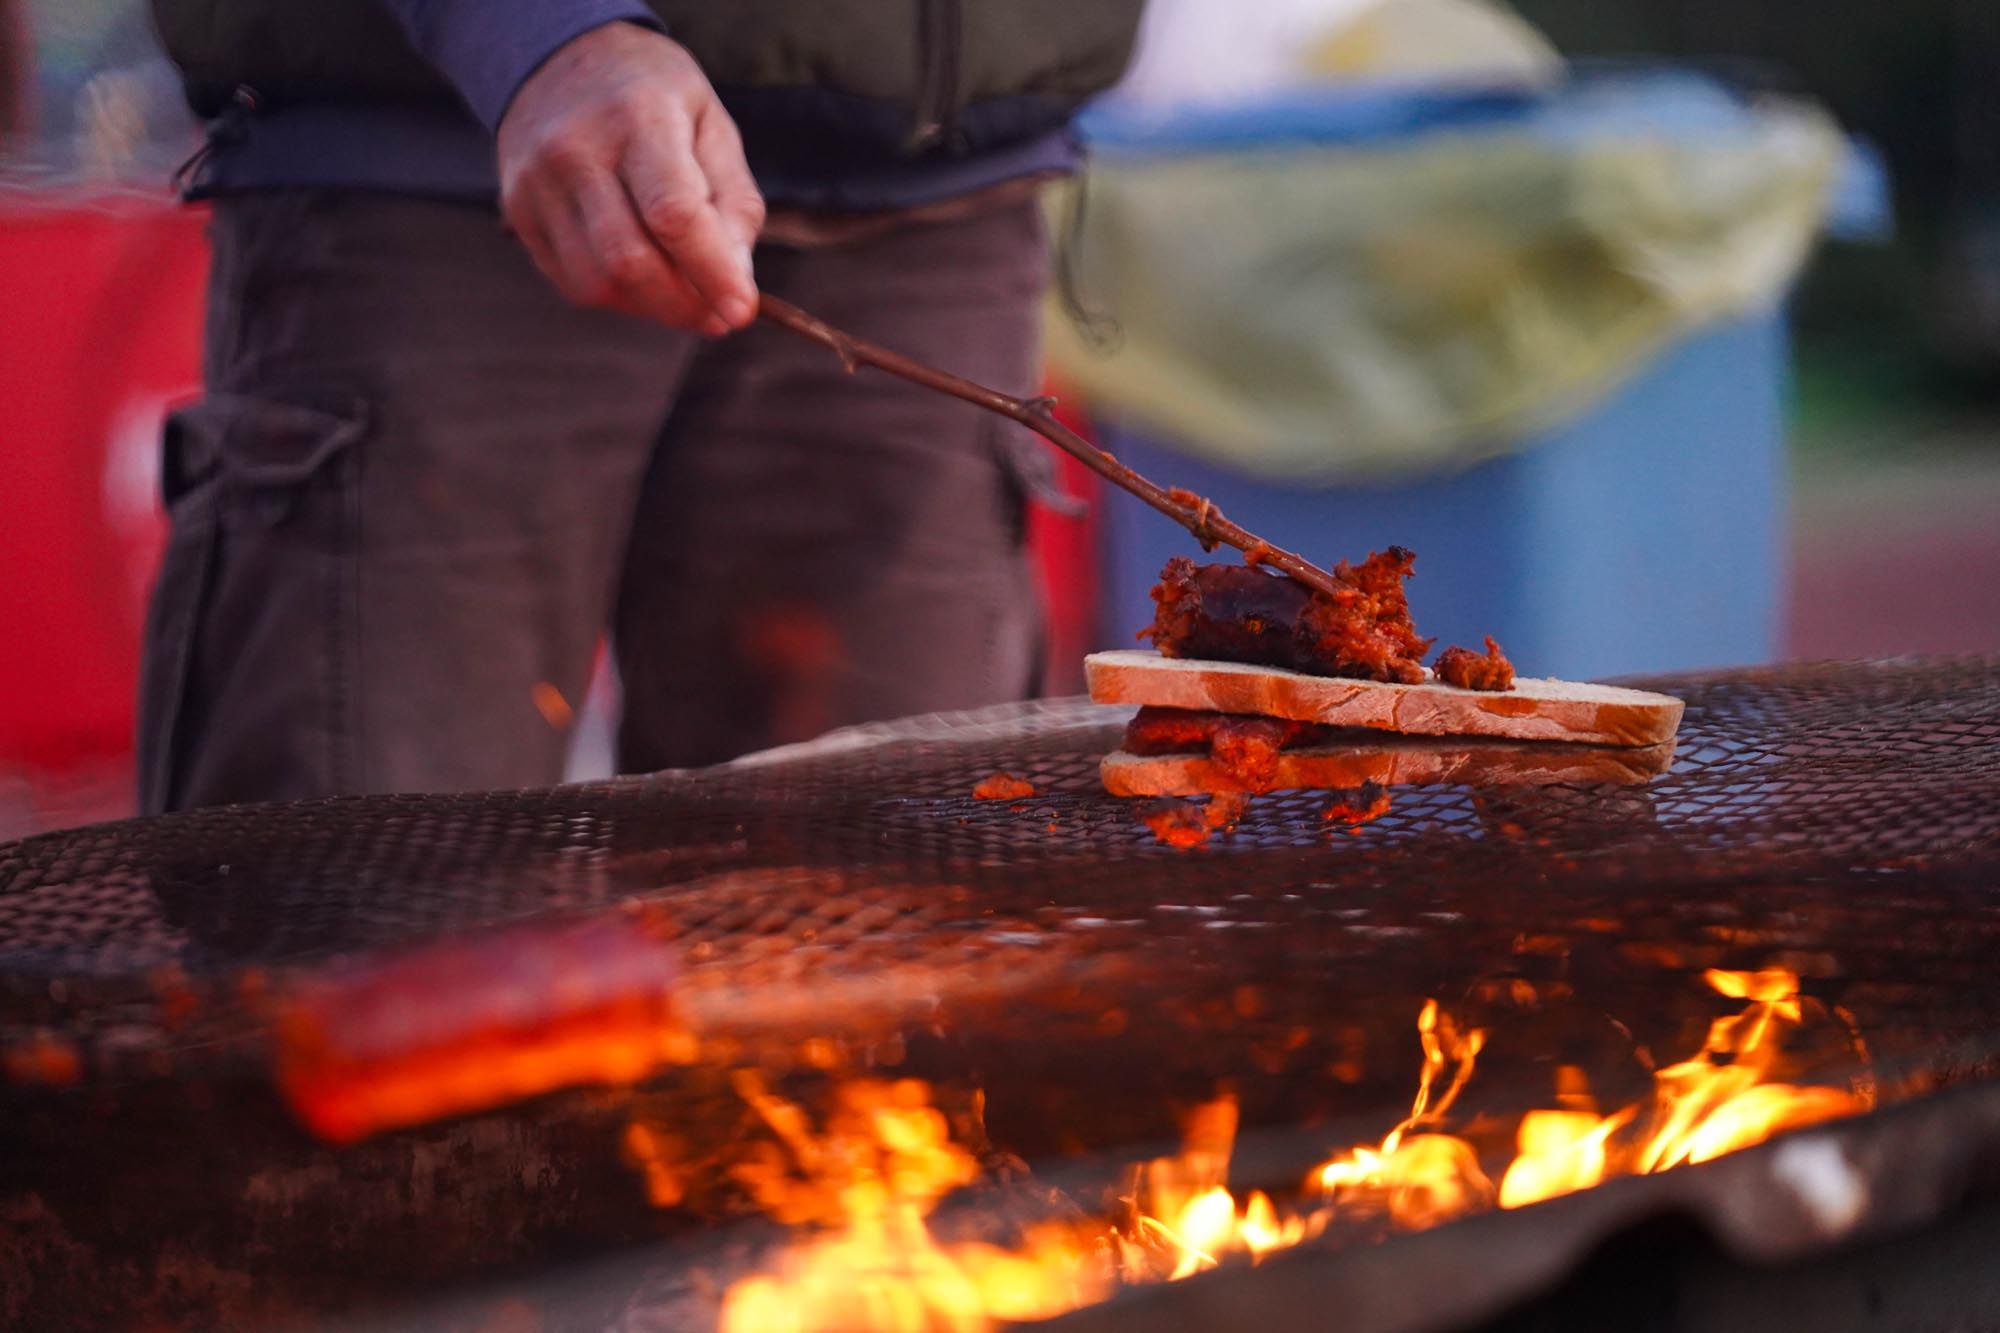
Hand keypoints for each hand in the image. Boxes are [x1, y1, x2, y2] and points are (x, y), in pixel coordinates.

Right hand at [497, 23, 764, 335]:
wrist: (562, 58)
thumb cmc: (655, 98)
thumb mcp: (713, 126)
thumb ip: (733, 206)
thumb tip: (736, 286)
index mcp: (639, 116)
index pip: (673, 213)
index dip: (711, 273)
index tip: (741, 312)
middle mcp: (576, 148)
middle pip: (630, 260)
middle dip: (684, 304)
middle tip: (718, 317)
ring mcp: (537, 182)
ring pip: (598, 283)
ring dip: (652, 308)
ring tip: (684, 297)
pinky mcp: (517, 211)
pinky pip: (572, 283)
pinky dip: (618, 298)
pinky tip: (644, 280)